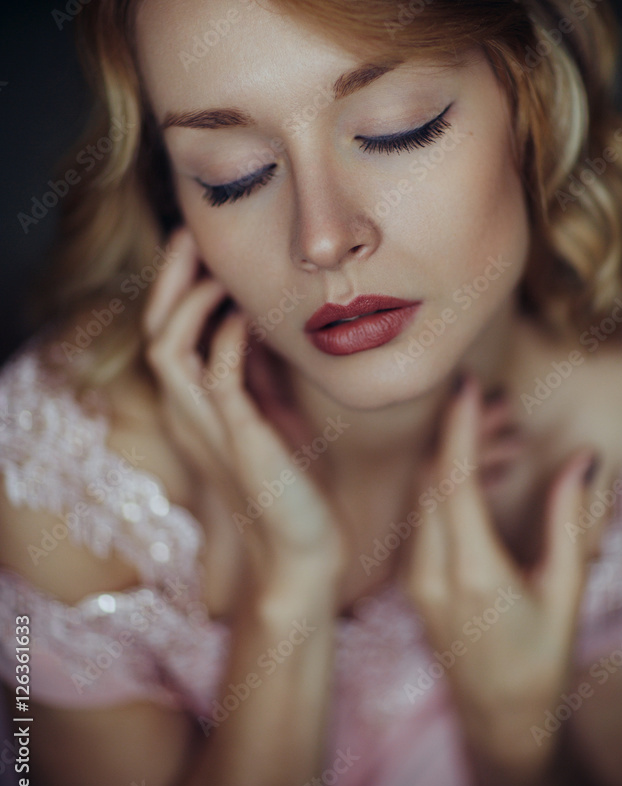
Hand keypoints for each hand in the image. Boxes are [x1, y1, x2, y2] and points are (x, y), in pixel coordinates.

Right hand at [141, 226, 347, 597]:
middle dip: (170, 280)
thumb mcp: (271, 415)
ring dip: (192, 302)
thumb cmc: (292, 484)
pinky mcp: (239, 438)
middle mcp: (189, 415)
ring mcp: (207, 427)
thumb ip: (257, 373)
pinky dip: (230, 337)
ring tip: (219, 270)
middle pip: (155, 331)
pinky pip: (219, 374)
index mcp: (194, 408)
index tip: (199, 249)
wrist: (303, 550)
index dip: (176, 290)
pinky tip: (250, 314)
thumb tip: (261, 323)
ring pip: (169, 348)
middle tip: (189, 236)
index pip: (167, 335)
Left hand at [397, 372, 598, 766]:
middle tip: (497, 399)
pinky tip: (485, 471)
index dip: (458, 428)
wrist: (498, 717)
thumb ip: (569, 522)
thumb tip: (581, 461)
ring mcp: (414, 577)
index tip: (468, 386)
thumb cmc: (540, 659)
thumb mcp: (566, 590)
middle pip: (432, 478)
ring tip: (504, 433)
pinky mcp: (411, 579)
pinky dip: (447, 484)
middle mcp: (431, 573)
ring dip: (455, 455)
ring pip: (423, 494)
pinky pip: (423, 515)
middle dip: (460, 430)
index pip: (452, 483)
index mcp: (472, 575)